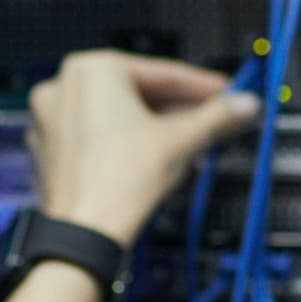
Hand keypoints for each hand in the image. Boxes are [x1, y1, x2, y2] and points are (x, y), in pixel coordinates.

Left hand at [21, 49, 256, 244]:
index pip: (163, 74)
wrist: (86, 232)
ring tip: (195, 138)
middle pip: (141, 93)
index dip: (203, 86)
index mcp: (93, 69)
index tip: (228, 93)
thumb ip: (217, 117)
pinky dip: (130, 139)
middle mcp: (66, 85)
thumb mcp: (181, 140)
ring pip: (122, 114)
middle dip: (183, 108)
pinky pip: (102, 133)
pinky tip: (159, 152)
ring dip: (160, 125)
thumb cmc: (121, 179)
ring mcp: (54, 117)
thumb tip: (246, 105)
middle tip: (217, 117)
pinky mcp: (54, 147)